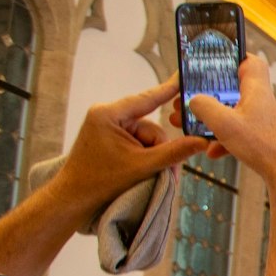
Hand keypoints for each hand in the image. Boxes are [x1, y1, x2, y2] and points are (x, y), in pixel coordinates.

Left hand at [50, 78, 208, 212]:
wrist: (73, 199)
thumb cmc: (100, 182)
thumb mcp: (142, 166)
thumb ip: (174, 152)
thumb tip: (202, 142)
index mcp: (109, 114)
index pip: (147, 98)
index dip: (169, 89)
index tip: (185, 76)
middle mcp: (107, 115)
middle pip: (150, 126)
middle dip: (159, 149)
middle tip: (166, 171)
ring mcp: (108, 126)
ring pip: (146, 137)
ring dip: (153, 156)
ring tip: (148, 175)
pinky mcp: (110, 137)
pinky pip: (137, 141)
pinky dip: (144, 156)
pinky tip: (141, 170)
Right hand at [182, 54, 275, 184]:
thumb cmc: (262, 146)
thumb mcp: (224, 123)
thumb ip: (205, 107)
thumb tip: (194, 100)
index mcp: (257, 90)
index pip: (251, 62)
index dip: (234, 57)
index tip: (216, 60)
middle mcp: (263, 102)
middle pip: (236, 89)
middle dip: (213, 94)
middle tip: (195, 99)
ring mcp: (265, 120)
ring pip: (235, 113)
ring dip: (215, 119)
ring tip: (195, 127)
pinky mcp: (264, 137)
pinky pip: (240, 133)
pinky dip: (225, 139)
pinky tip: (212, 151)